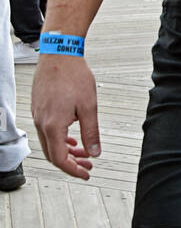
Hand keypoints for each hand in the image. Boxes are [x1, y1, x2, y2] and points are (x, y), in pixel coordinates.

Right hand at [32, 54, 99, 179]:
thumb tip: (95, 152)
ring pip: (49, 143)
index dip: (73, 170)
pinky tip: (72, 138)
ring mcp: (38, 115)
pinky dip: (60, 139)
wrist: (59, 54)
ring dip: (66, 151)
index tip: (86, 174)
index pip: (60, 159)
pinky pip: (47, 131)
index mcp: (53, 125)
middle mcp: (41, 122)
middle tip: (88, 165)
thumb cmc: (73, 75)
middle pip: (52, 154)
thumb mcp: (89, 107)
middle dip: (71, 163)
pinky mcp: (39, 108)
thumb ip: (91, 132)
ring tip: (83, 152)